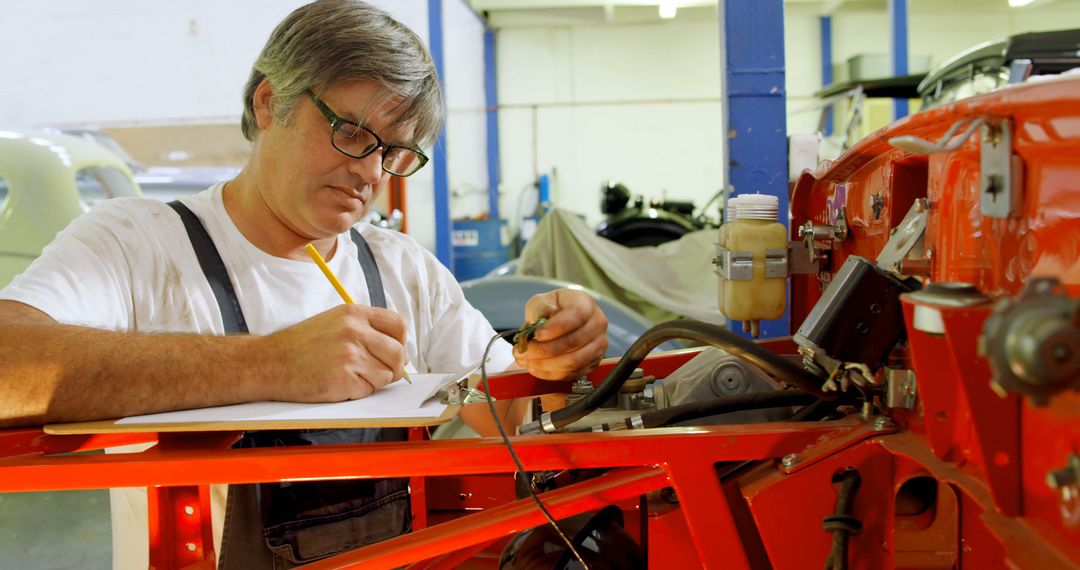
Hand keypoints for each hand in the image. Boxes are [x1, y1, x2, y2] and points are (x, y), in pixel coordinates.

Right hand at [258, 304, 406, 401]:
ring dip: (373, 381)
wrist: (268, 362)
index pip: (399, 325)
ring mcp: (349, 355)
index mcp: (354, 313)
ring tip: (349, 375)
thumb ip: (366, 329)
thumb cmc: (301, 345)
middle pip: (398, 353)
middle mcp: (354, 331)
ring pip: (385, 375)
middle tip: (381, 373)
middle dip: (394, 367)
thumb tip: (399, 351)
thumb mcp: (335, 322)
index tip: (394, 352)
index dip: (401, 342)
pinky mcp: (343, 379)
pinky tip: (338, 383)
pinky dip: (357, 392)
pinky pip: (367, 390)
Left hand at [515, 289, 607, 380]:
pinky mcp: (592, 363)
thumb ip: (540, 308)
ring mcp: (597, 345)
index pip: (577, 316)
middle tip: (523, 351)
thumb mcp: (542, 301)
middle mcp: (597, 324)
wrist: (561, 320)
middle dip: (544, 350)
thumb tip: (540, 321)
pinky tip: (535, 368)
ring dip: (545, 364)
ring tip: (525, 361)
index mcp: (586, 304)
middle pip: (574, 342)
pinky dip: (551, 374)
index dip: (557, 327)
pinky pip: (572, 373)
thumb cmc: (552, 308)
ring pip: (573, 361)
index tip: (537, 334)